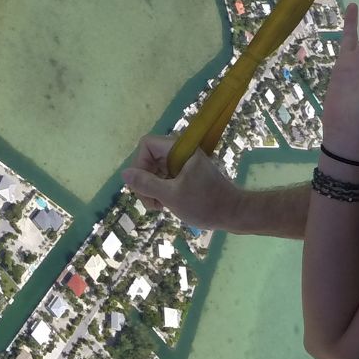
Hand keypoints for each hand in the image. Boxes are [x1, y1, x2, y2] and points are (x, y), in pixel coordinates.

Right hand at [121, 133, 242, 227]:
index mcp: (180, 149)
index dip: (140, 164)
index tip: (144, 186)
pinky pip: (166, 178)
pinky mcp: (188, 175)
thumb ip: (146, 184)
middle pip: (149, 159)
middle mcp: (181, 152)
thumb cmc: (205, 204)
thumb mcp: (171, 196)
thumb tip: (124, 173)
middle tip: (152, 203)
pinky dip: (162, 191)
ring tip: (160, 207)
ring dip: (152, 189)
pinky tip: (166, 206)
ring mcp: (185, 164)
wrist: (234, 213)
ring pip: (156, 171)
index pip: (147, 145)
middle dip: (145, 181)